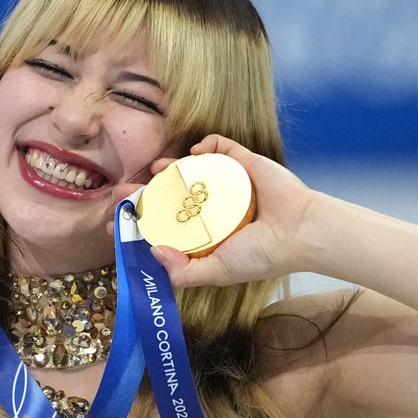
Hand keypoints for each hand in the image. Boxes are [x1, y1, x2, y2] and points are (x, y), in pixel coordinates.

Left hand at [133, 134, 318, 287]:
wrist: (301, 232)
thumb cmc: (262, 256)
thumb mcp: (217, 272)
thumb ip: (184, 272)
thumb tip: (154, 252)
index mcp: (206, 234)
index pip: (164, 226)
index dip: (140, 224)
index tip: (115, 225)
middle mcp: (213, 208)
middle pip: (170, 196)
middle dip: (144, 194)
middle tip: (122, 192)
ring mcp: (227, 184)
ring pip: (191, 171)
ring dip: (169, 168)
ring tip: (155, 168)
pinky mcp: (243, 163)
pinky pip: (221, 147)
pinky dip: (206, 144)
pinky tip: (194, 151)